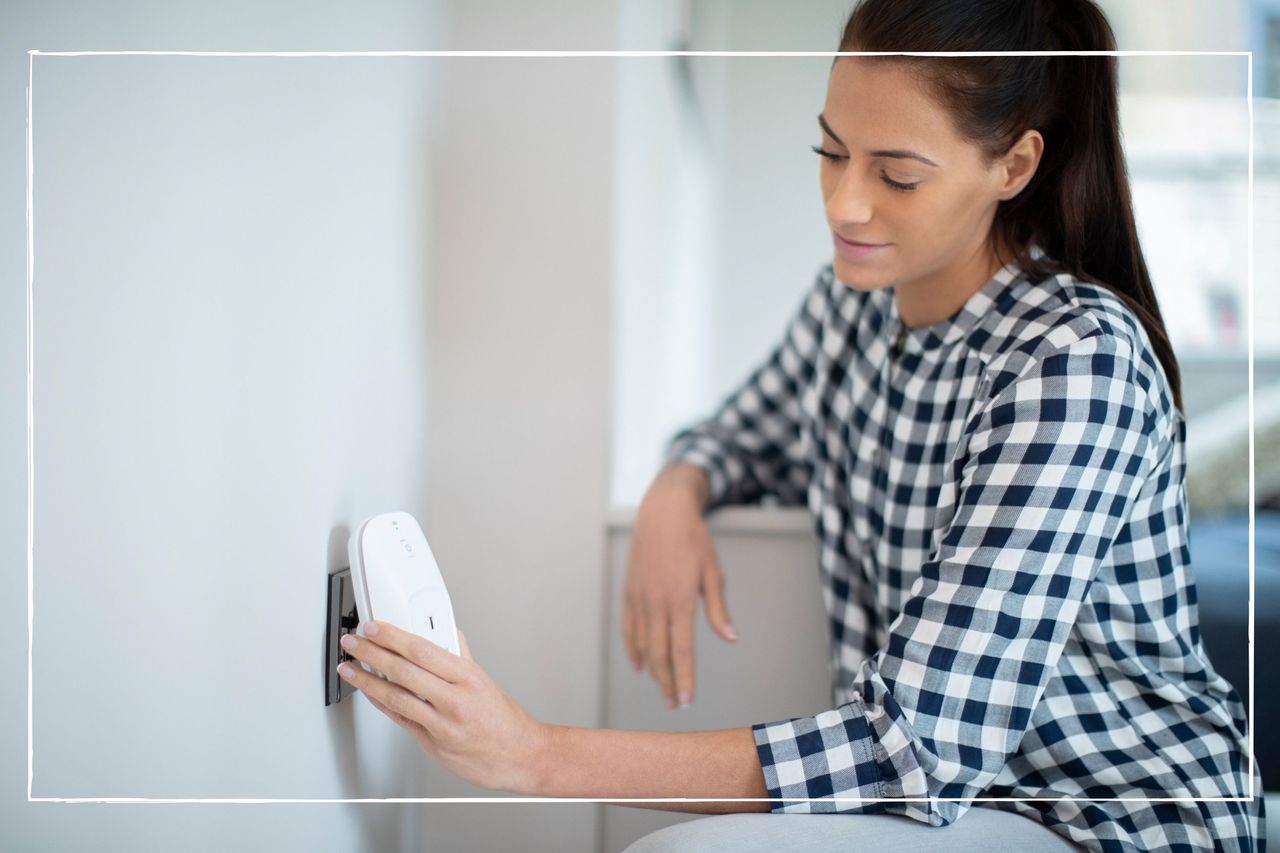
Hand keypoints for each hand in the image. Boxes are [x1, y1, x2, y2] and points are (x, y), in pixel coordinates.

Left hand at [337, 622, 547, 794]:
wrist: (518, 757)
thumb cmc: (504, 721)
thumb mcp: (485, 680)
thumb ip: (461, 656)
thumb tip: (447, 633)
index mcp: (468, 677)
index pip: (424, 649)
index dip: (394, 636)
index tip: (376, 627)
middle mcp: (454, 699)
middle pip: (404, 671)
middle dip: (372, 653)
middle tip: (353, 642)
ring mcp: (441, 723)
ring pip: (396, 696)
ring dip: (366, 680)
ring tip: (349, 667)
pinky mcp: (431, 743)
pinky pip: (400, 718)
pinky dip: (380, 703)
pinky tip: (368, 691)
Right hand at [623, 467, 736, 709]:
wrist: (662, 512)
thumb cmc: (694, 540)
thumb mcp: (713, 572)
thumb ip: (719, 609)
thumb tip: (730, 639)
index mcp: (681, 600)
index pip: (682, 650)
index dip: (685, 678)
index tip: (687, 700)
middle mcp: (656, 603)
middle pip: (659, 654)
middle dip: (668, 683)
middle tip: (675, 705)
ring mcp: (640, 599)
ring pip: (642, 645)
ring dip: (652, 671)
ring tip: (662, 690)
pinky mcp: (630, 593)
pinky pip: (629, 629)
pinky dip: (633, 649)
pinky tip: (639, 665)